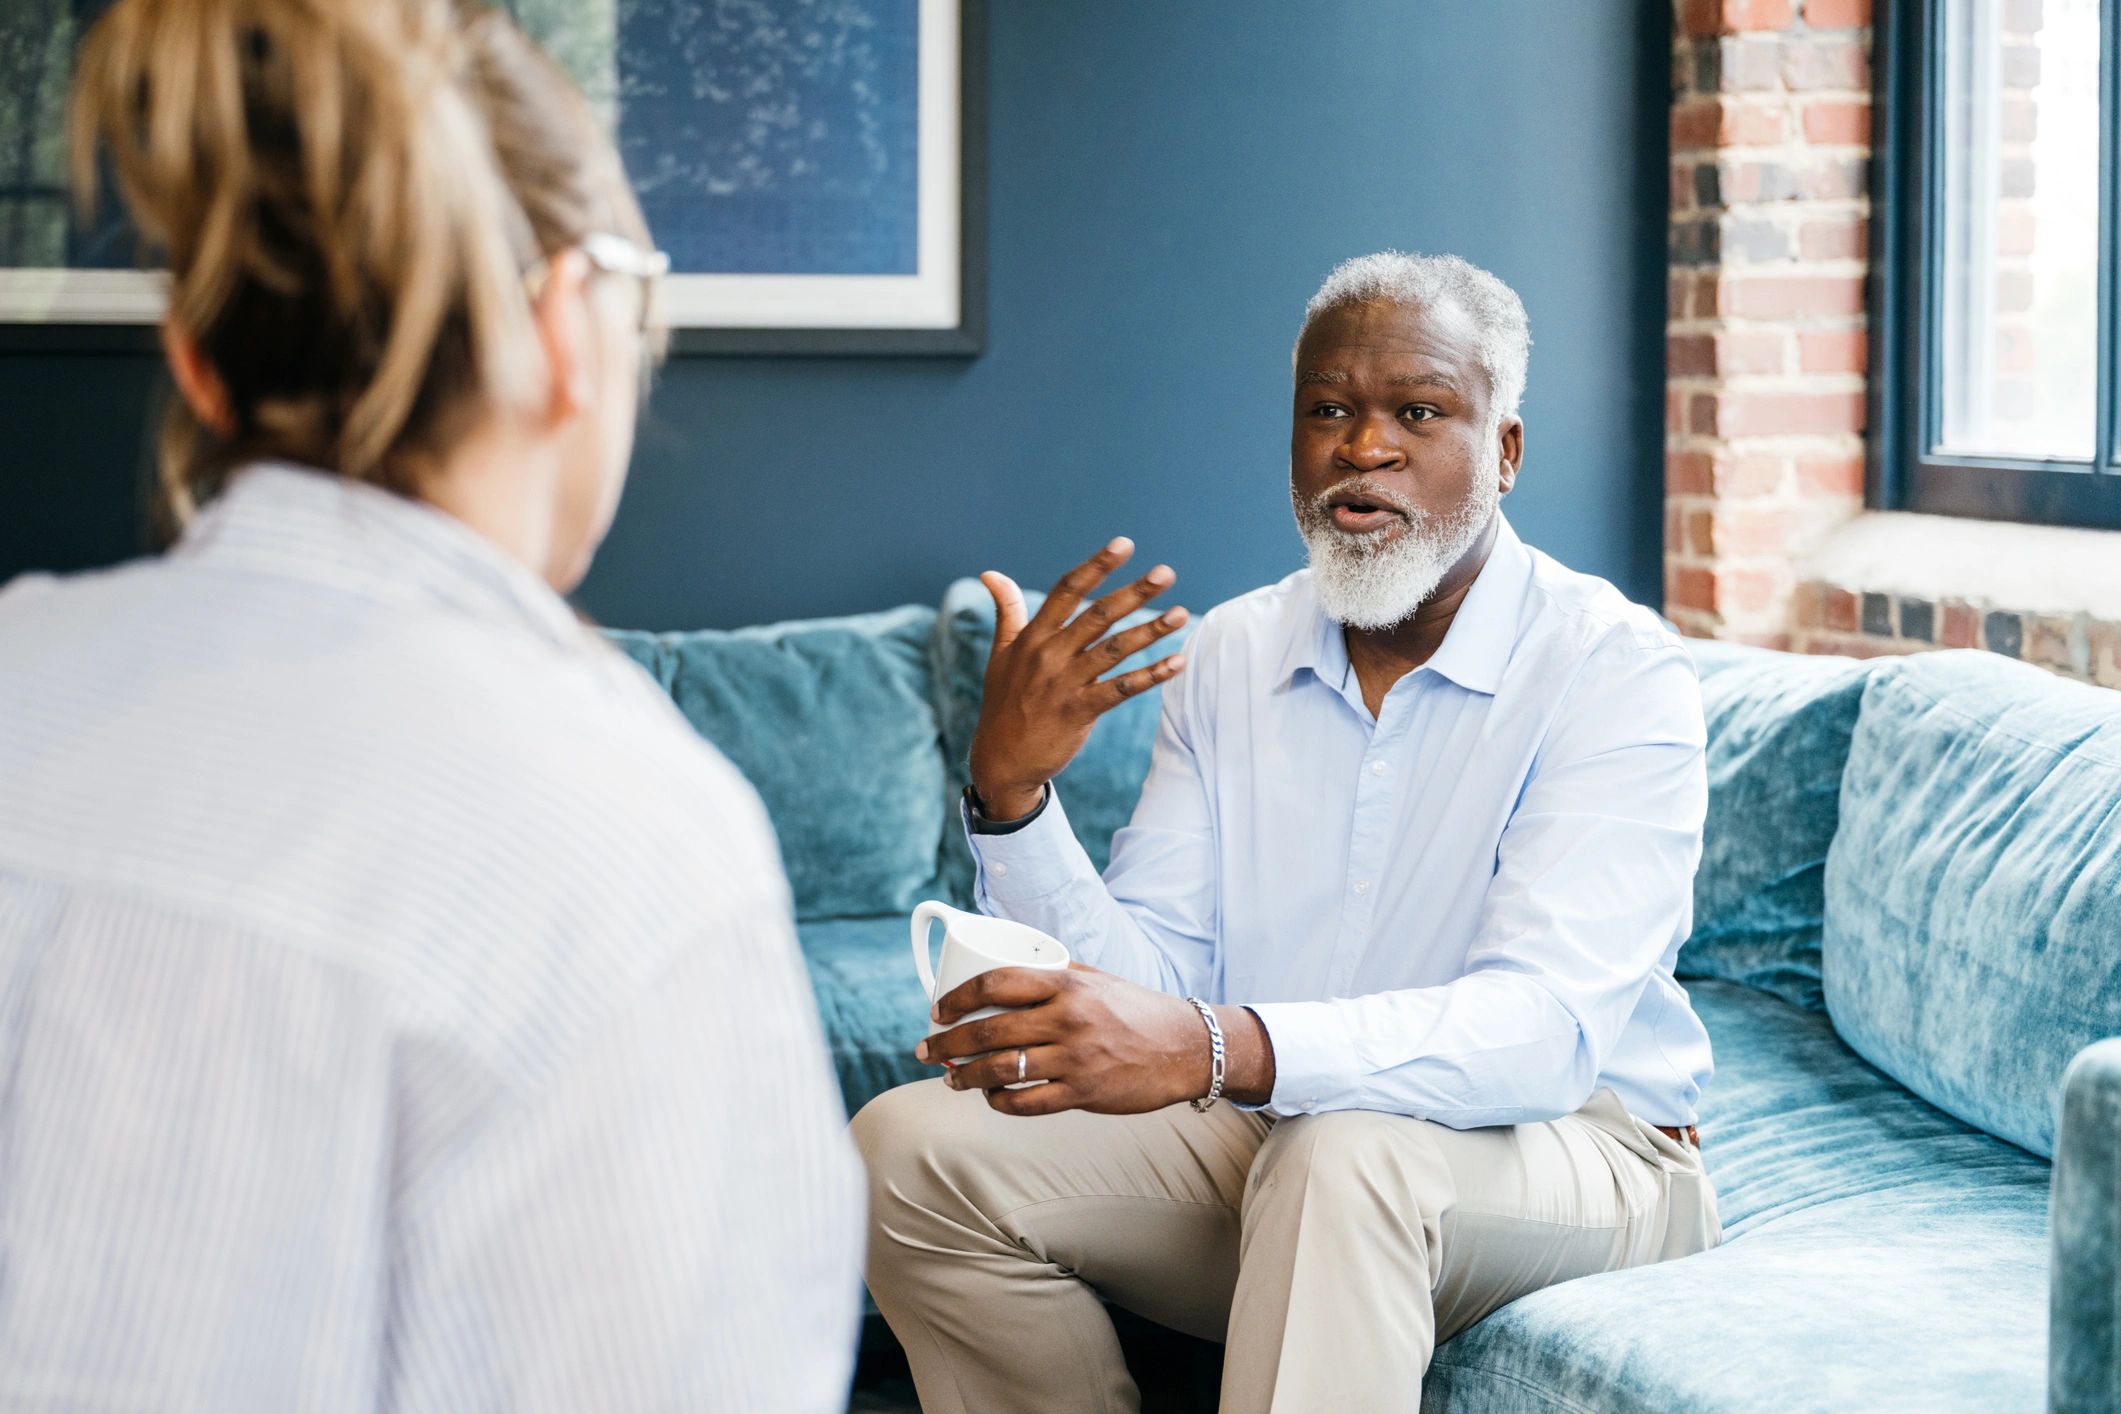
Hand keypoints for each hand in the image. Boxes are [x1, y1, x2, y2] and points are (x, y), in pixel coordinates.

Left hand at [913, 963, 1273, 1116]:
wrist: (1186, 1048)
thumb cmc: (1137, 1009)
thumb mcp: (1096, 979)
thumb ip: (1054, 975)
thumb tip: (1005, 973)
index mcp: (1066, 983)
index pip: (995, 983)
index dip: (957, 998)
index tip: (937, 1010)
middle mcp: (1067, 1018)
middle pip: (988, 1031)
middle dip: (947, 1044)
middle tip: (925, 1050)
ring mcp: (1075, 1059)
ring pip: (1000, 1071)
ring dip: (965, 1077)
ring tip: (950, 1079)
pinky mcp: (1083, 1093)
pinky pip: (1027, 1103)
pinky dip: (1000, 1102)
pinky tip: (991, 1098)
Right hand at [968, 539, 1188, 819]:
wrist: (1001, 760)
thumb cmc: (1004, 702)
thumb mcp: (1001, 654)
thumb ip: (1006, 610)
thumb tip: (990, 573)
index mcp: (1032, 637)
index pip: (1067, 591)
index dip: (1096, 566)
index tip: (1124, 545)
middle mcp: (1049, 655)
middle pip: (1097, 616)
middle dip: (1134, 593)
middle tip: (1166, 572)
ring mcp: (1065, 684)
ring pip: (1115, 650)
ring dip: (1150, 631)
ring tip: (1179, 613)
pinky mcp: (1080, 712)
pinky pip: (1122, 689)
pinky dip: (1151, 676)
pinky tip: (1177, 662)